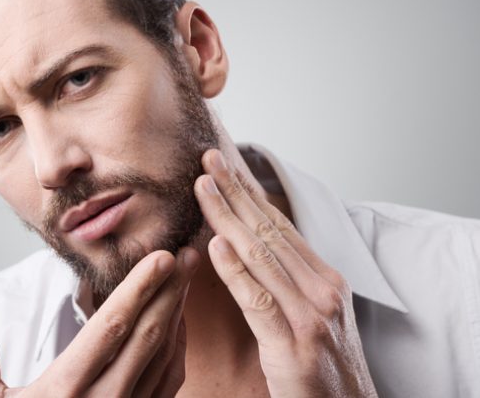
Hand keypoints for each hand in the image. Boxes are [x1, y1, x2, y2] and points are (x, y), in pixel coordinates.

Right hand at [0, 248, 198, 397]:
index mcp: (65, 390)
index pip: (110, 329)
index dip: (139, 290)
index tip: (160, 258)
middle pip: (147, 338)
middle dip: (170, 293)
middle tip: (188, 254)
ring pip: (163, 360)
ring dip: (177, 317)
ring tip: (187, 279)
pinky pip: (167, 384)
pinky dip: (177, 350)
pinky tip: (176, 325)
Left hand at [194, 149, 376, 396]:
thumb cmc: (324, 367)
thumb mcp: (312, 315)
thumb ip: (285, 281)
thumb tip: (247, 245)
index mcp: (325, 280)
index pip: (280, 226)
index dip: (249, 194)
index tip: (223, 168)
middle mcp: (322, 290)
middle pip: (269, 231)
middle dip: (235, 192)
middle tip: (207, 160)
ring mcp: (310, 315)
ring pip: (261, 256)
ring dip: (228, 218)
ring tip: (203, 189)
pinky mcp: (293, 344)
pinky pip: (258, 300)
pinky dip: (236, 270)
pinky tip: (215, 246)